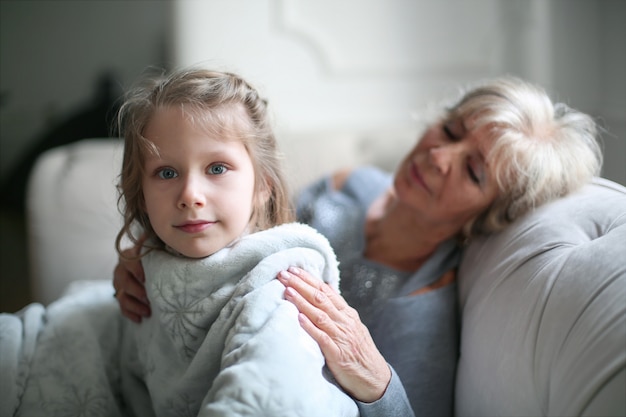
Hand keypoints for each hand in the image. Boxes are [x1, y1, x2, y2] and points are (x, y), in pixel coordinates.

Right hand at [113, 242, 148, 321]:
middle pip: (124, 281)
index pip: (128, 261)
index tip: (144, 278)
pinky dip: (130, 313)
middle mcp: (120, 269)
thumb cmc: (151, 256)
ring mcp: (118, 283)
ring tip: (147, 312)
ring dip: (134, 305)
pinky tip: (139, 319)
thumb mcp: (152, 248)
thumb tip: (159, 233)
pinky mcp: (120, 295)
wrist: (142, 266)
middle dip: (136, 291)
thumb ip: (153, 243)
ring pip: (121, 296)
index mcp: (129, 256)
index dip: (135, 269)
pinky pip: (121, 306)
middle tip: (149, 298)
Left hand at [277, 267, 390, 402]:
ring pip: (320, 314)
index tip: (293, 269)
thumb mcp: (352, 326)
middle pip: (320, 298)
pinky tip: (299, 318)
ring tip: (287, 291)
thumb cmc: (360, 352)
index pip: (326, 290)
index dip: (309, 279)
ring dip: (302, 302)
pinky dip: (310, 327)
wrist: (375, 378)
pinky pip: (322, 338)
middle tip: (284, 274)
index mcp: (347, 314)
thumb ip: (338, 310)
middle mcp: (345, 322)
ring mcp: (342, 337)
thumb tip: (325, 290)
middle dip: (301, 284)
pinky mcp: (338, 354)